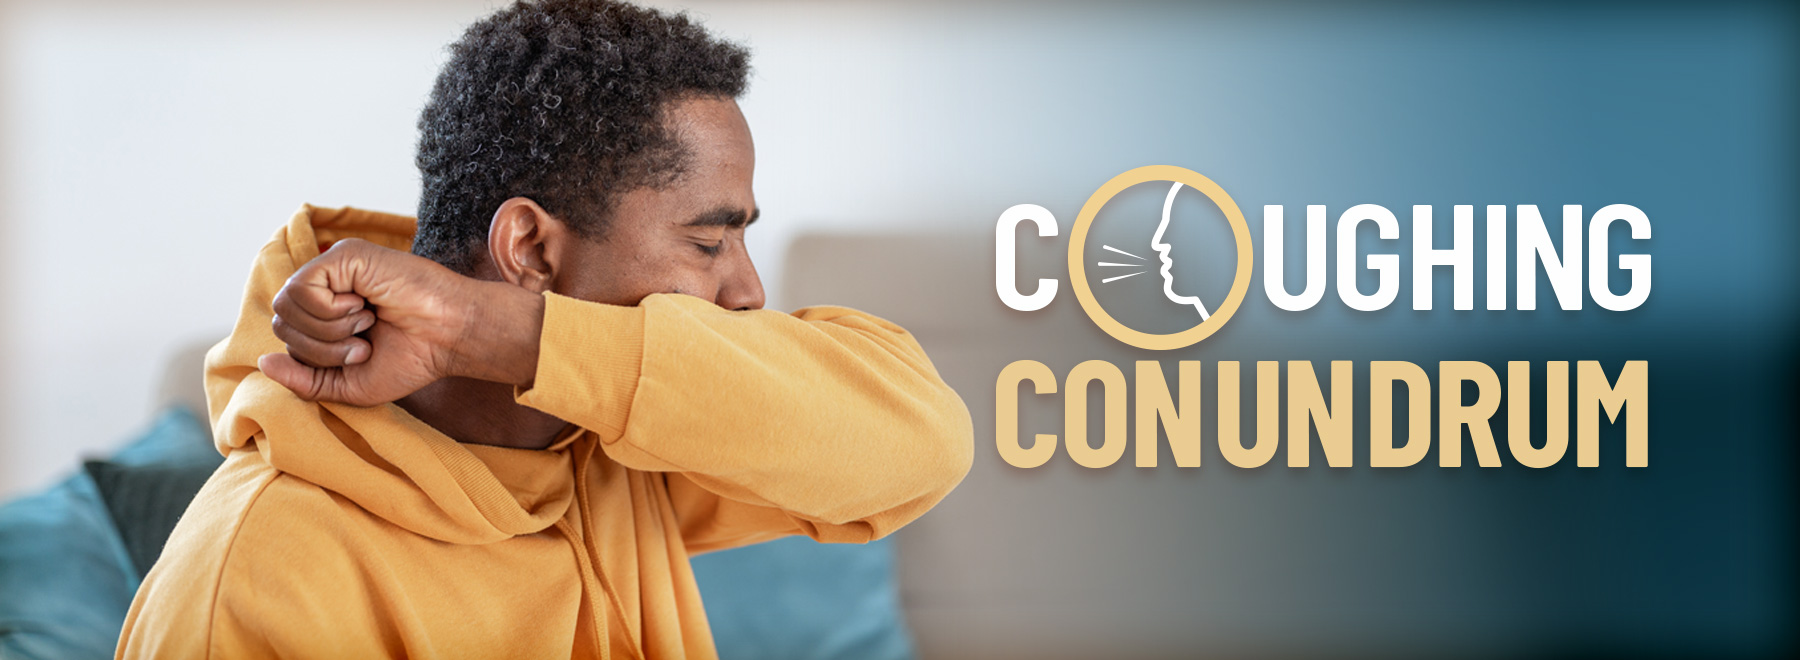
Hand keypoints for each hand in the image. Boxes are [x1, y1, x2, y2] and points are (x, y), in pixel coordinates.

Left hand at [260, 239, 542, 405]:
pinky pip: (302, 289)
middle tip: (364, 342)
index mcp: (326, 313)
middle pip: (281, 322)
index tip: (362, 354)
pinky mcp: (343, 255)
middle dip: (321, 347)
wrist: (450, 338)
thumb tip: (263, 362)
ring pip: (287, 305)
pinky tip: (363, 306)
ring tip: (366, 323)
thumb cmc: (411, 358)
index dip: (316, 357)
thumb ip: (304, 380)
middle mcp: (326, 286)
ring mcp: (333, 267)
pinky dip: (330, 311)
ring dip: (328, 330)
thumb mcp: (348, 385)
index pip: (287, 336)